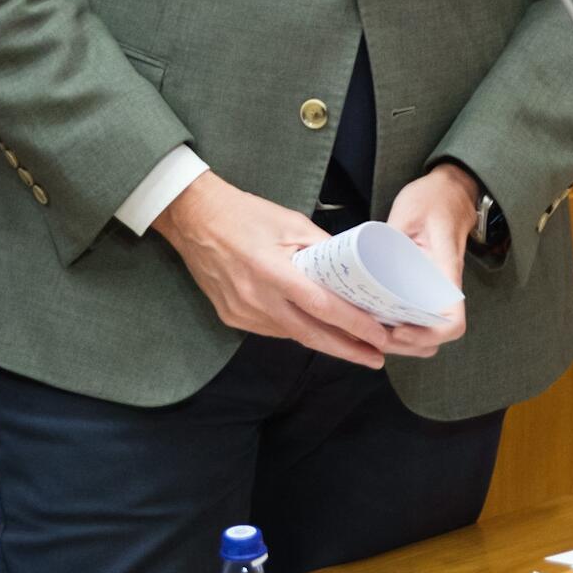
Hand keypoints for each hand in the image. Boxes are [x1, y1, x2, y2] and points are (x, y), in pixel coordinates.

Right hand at [153, 172, 396, 367]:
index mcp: (272, 271)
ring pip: (291, 335)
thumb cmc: (244, 214)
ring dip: (323, 341)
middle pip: (310, 335)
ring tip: (354, 344)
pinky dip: (296, 330)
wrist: (194, 219)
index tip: (378, 336)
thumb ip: (322, 247)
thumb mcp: (290, 222)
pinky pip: (272, 330)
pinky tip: (314, 329)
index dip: (353, 324)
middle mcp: (256, 298)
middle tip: (376, 358)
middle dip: (347, 350)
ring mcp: (241, 312)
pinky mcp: (231, 317)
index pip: (322, 306)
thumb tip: (352, 267)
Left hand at [380, 164, 477, 355]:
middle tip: (372, 335)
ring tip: (371, 331)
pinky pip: (418, 315)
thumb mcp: (407, 213)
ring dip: (403, 341)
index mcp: (445, 271)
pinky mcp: (426, 286)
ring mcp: (437, 289)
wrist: (450, 190)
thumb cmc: (432, 198)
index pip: (452, 320)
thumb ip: (389, 240)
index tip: (397, 329)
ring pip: (427, 332)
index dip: (426, 335)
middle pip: (436, 337)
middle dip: (406, 345)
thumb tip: (366, 267)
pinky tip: (376, 318)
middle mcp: (445, 287)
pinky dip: (401, 325)